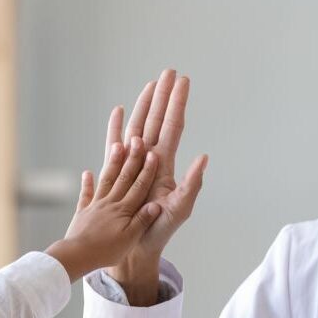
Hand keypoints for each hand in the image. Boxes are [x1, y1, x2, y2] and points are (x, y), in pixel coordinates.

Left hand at [45, 134, 161, 280]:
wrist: (77, 256)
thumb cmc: (106, 251)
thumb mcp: (130, 238)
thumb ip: (142, 220)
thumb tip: (157, 204)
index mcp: (124, 210)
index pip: (139, 186)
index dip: (147, 170)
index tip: (153, 154)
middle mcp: (110, 203)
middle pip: (123, 177)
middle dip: (132, 158)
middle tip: (137, 139)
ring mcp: (95, 206)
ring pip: (106, 180)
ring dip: (112, 163)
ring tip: (117, 145)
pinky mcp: (83, 213)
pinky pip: (86, 195)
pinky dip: (87, 184)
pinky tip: (87, 173)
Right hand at [106, 69, 207, 264]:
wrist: (135, 245)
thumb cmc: (159, 229)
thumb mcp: (180, 208)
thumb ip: (193, 184)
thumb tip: (204, 157)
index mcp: (165, 164)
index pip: (173, 126)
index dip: (177, 104)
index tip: (182, 81)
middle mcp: (149, 159)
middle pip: (156, 120)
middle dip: (162, 96)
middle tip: (168, 72)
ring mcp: (132, 163)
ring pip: (137, 127)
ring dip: (143, 105)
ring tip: (149, 85)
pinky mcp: (117, 171)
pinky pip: (114, 145)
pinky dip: (115, 127)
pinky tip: (118, 111)